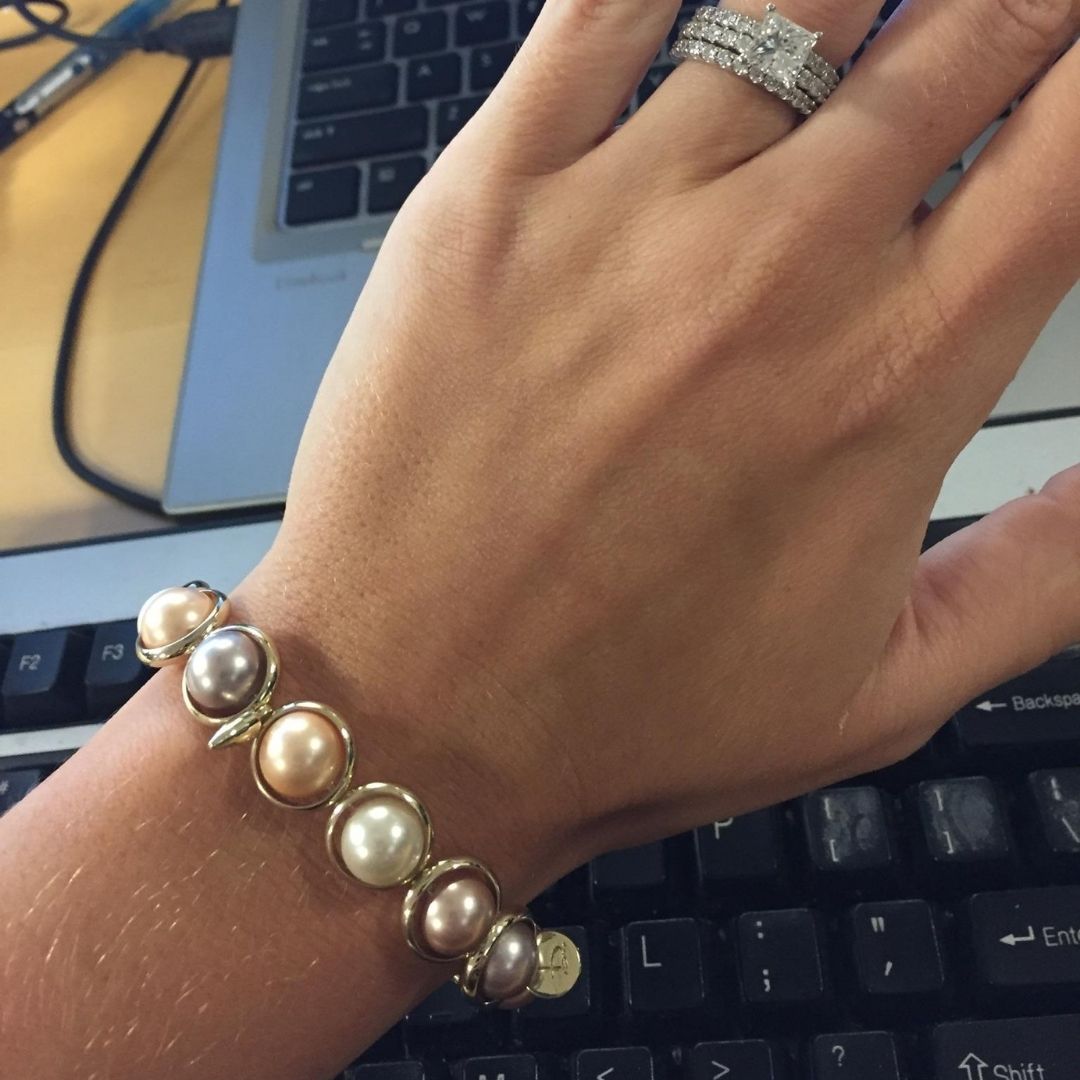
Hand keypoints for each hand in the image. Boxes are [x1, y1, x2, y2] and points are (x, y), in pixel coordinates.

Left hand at [251, 0, 1079, 887]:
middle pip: (965, 32)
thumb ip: (1053, 569)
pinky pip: (602, 5)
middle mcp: (775, 267)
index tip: (1071, 82)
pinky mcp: (487, 200)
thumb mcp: (886, 687)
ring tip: (877, 17)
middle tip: (996, 31)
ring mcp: (622, 215)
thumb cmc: (631, 720)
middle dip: (1010, 12)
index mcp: (893, 376)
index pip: (1074, 141)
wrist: (413, 720)